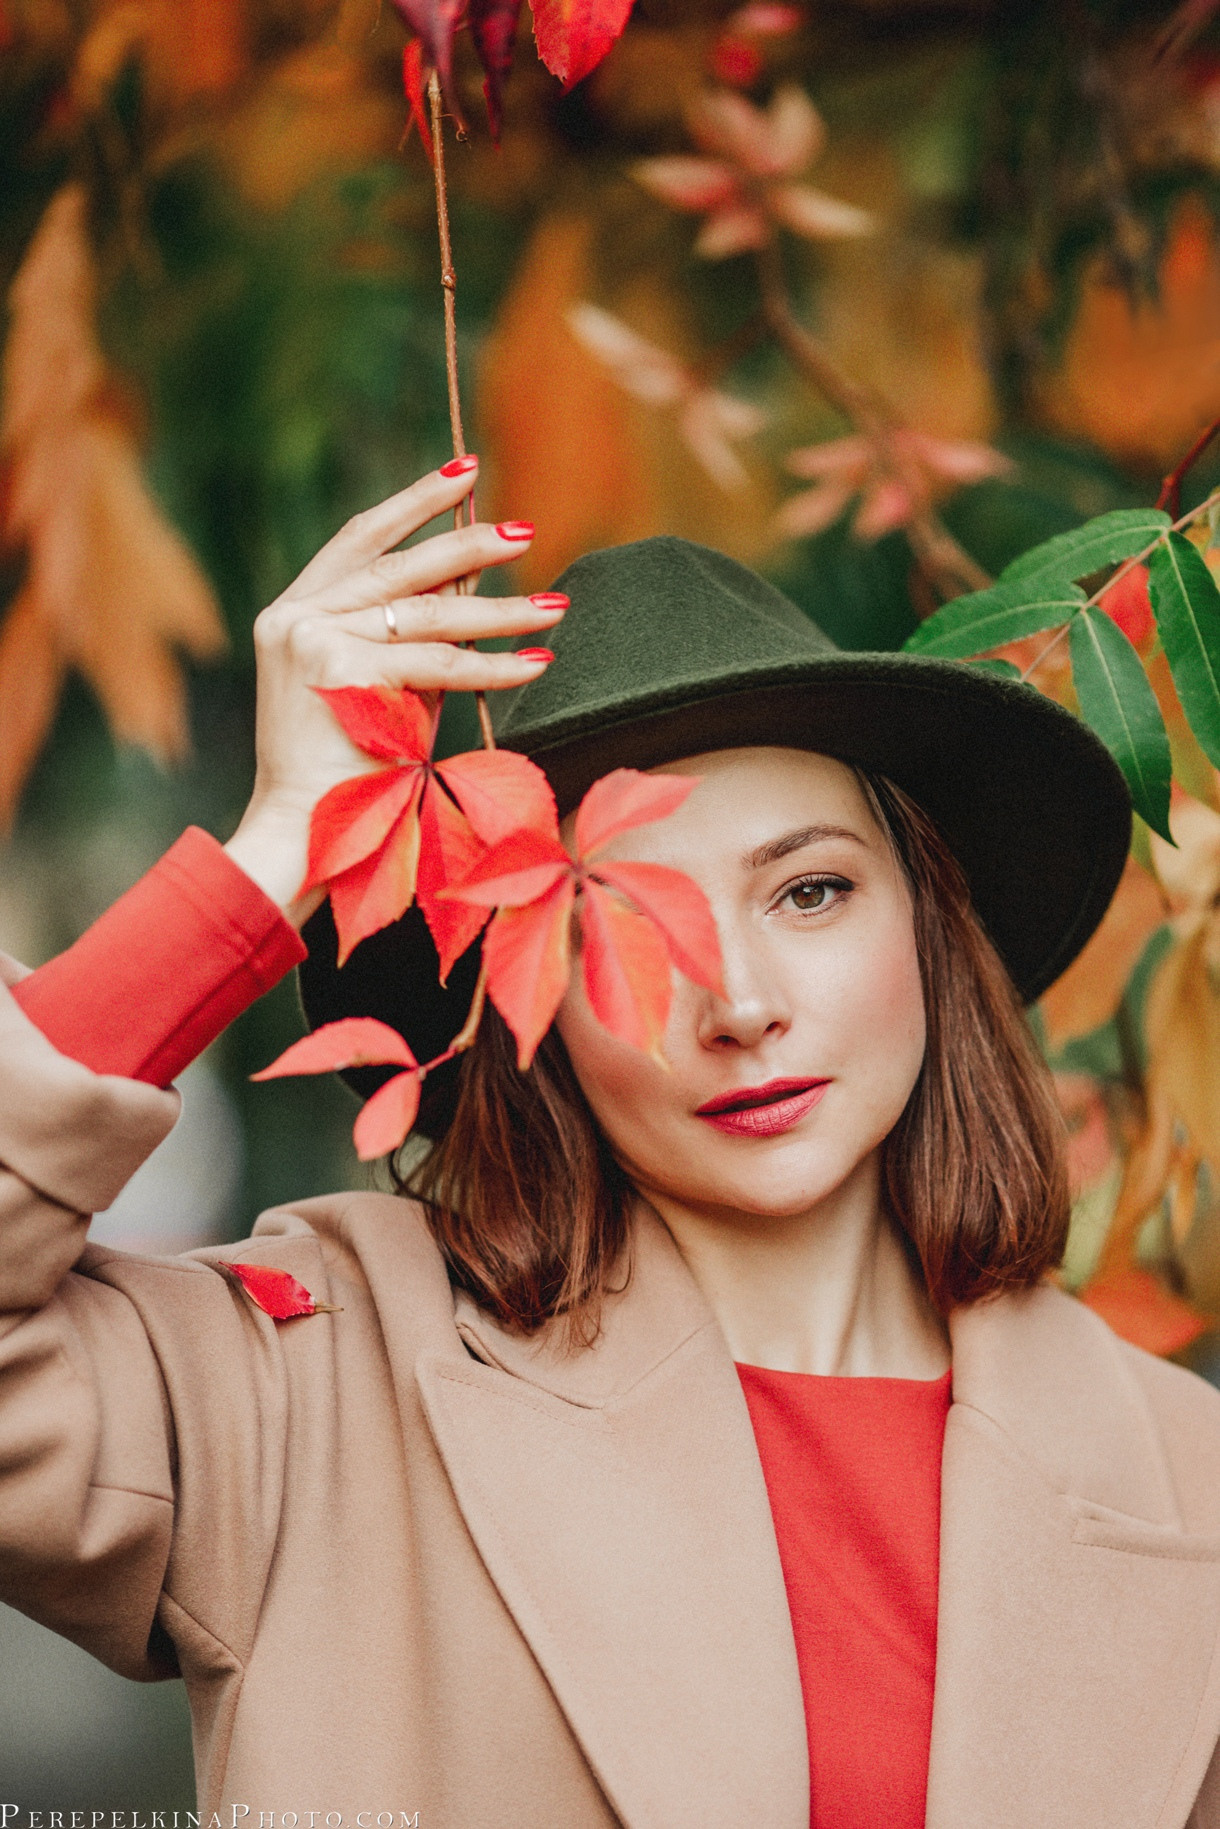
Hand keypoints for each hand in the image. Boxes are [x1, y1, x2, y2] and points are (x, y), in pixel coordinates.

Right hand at [224, 461, 562, 923]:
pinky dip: (493, 666)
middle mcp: (296, 617)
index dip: (414, 503)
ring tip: (555, 608)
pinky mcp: (338, 668)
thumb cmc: (348, 772)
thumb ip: (412, 636)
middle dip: (470, 544)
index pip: (359, 539)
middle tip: (527, 532)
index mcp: (293, 613)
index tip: (463, 472)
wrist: (304, 832)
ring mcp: (312, 638)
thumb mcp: (379, 688)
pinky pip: (437, 662)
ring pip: (428, 614)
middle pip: (399, 564)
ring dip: (501, 612)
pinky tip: (534, 663)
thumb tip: (469, 583)